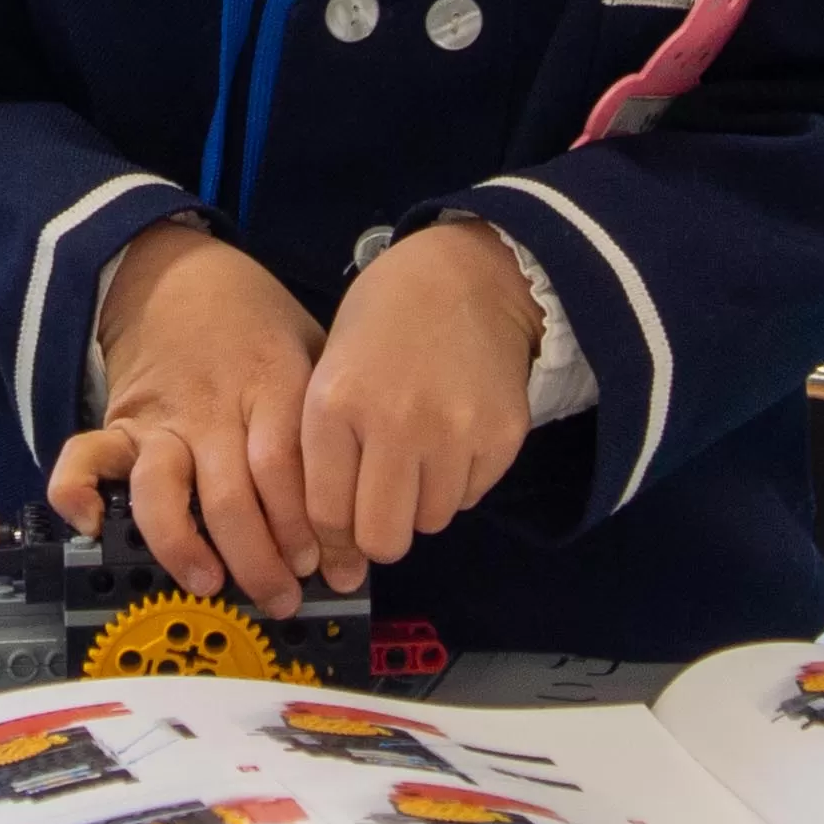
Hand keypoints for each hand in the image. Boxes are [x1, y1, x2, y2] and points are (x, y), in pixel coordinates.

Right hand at [45, 222, 325, 614]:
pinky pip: (85, 458)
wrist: (177, 273)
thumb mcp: (314, 348)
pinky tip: (89, 528)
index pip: (287, 467)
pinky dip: (77, 492)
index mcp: (271, 384)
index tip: (330, 566)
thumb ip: (331, 416)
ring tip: (208, 583)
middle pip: (232, 496)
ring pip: (163, 490)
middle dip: (259, 558)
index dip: (308, 525)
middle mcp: (214, 407)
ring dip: (183, 545)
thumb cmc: (258, 325)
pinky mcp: (120, 425)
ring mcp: (161, 418)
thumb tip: (368, 500)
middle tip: (284, 597)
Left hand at [300, 221, 541, 590]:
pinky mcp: (502, 436)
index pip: (327, 515)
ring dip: (420, 506)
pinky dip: (458, 482)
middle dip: (377, 536)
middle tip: (380, 509)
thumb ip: (322, 451)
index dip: (331, 540)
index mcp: (336, 404)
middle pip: (382, 538)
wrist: (468, 276)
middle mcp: (395, 422)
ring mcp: (455, 431)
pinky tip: (451, 439)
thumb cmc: (383, 321)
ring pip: (430, 522)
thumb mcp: (329, 371)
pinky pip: (471, 497)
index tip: (339, 539)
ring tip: (417, 458)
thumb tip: (330, 547)